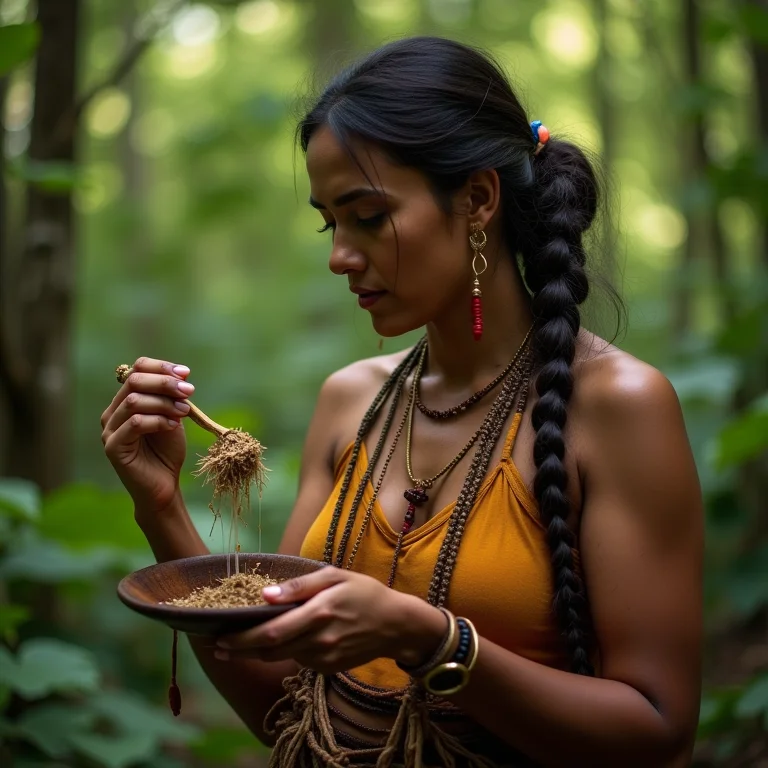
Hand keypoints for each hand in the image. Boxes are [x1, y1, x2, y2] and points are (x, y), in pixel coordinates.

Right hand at [101, 357, 193, 513]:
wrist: (164, 485)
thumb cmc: (167, 451)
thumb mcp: (172, 417)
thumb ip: (171, 398)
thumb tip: (180, 376)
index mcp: (125, 401)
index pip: (136, 370)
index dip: (161, 367)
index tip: (186, 373)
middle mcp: (112, 412)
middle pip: (134, 381)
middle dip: (165, 383)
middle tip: (189, 391)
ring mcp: (109, 430)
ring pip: (134, 401)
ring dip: (164, 402)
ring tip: (184, 411)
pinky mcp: (113, 447)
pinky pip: (135, 424)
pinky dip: (158, 420)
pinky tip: (173, 425)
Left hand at [214, 568, 446, 674]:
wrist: (395, 624)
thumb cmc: (364, 592)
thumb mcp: (335, 577)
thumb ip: (300, 585)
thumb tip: (265, 595)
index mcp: (318, 613)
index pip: (271, 632)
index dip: (242, 638)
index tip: (219, 637)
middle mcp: (319, 640)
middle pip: (269, 650)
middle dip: (241, 650)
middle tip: (219, 648)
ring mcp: (324, 658)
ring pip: (282, 657)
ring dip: (259, 652)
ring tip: (240, 644)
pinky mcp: (328, 668)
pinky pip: (299, 660)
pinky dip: (285, 652)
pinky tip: (282, 641)